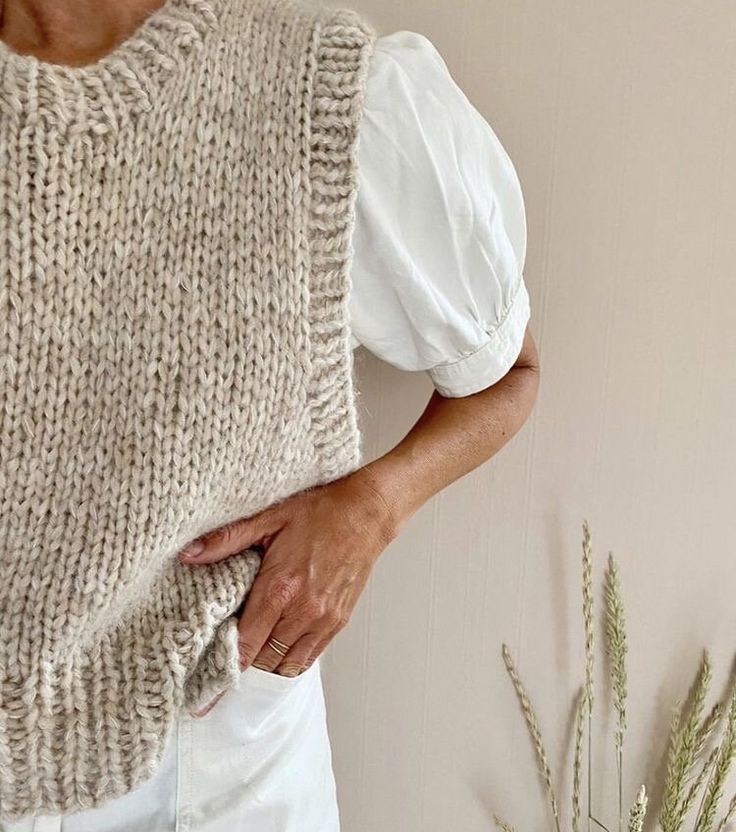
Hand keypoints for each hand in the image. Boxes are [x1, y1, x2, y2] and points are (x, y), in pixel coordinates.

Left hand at [178, 466, 400, 716]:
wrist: (367, 512)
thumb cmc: (320, 510)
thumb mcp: (269, 517)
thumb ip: (228, 539)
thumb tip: (190, 554)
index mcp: (280, 588)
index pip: (246, 644)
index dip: (224, 668)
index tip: (206, 690)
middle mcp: (303, 610)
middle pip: (263, 659)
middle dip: (242, 660)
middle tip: (224, 655)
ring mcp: (324, 619)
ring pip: (286, 663)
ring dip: (266, 661)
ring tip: (252, 649)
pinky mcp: (339, 621)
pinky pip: (309, 656)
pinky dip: (290, 658)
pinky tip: (279, 644)